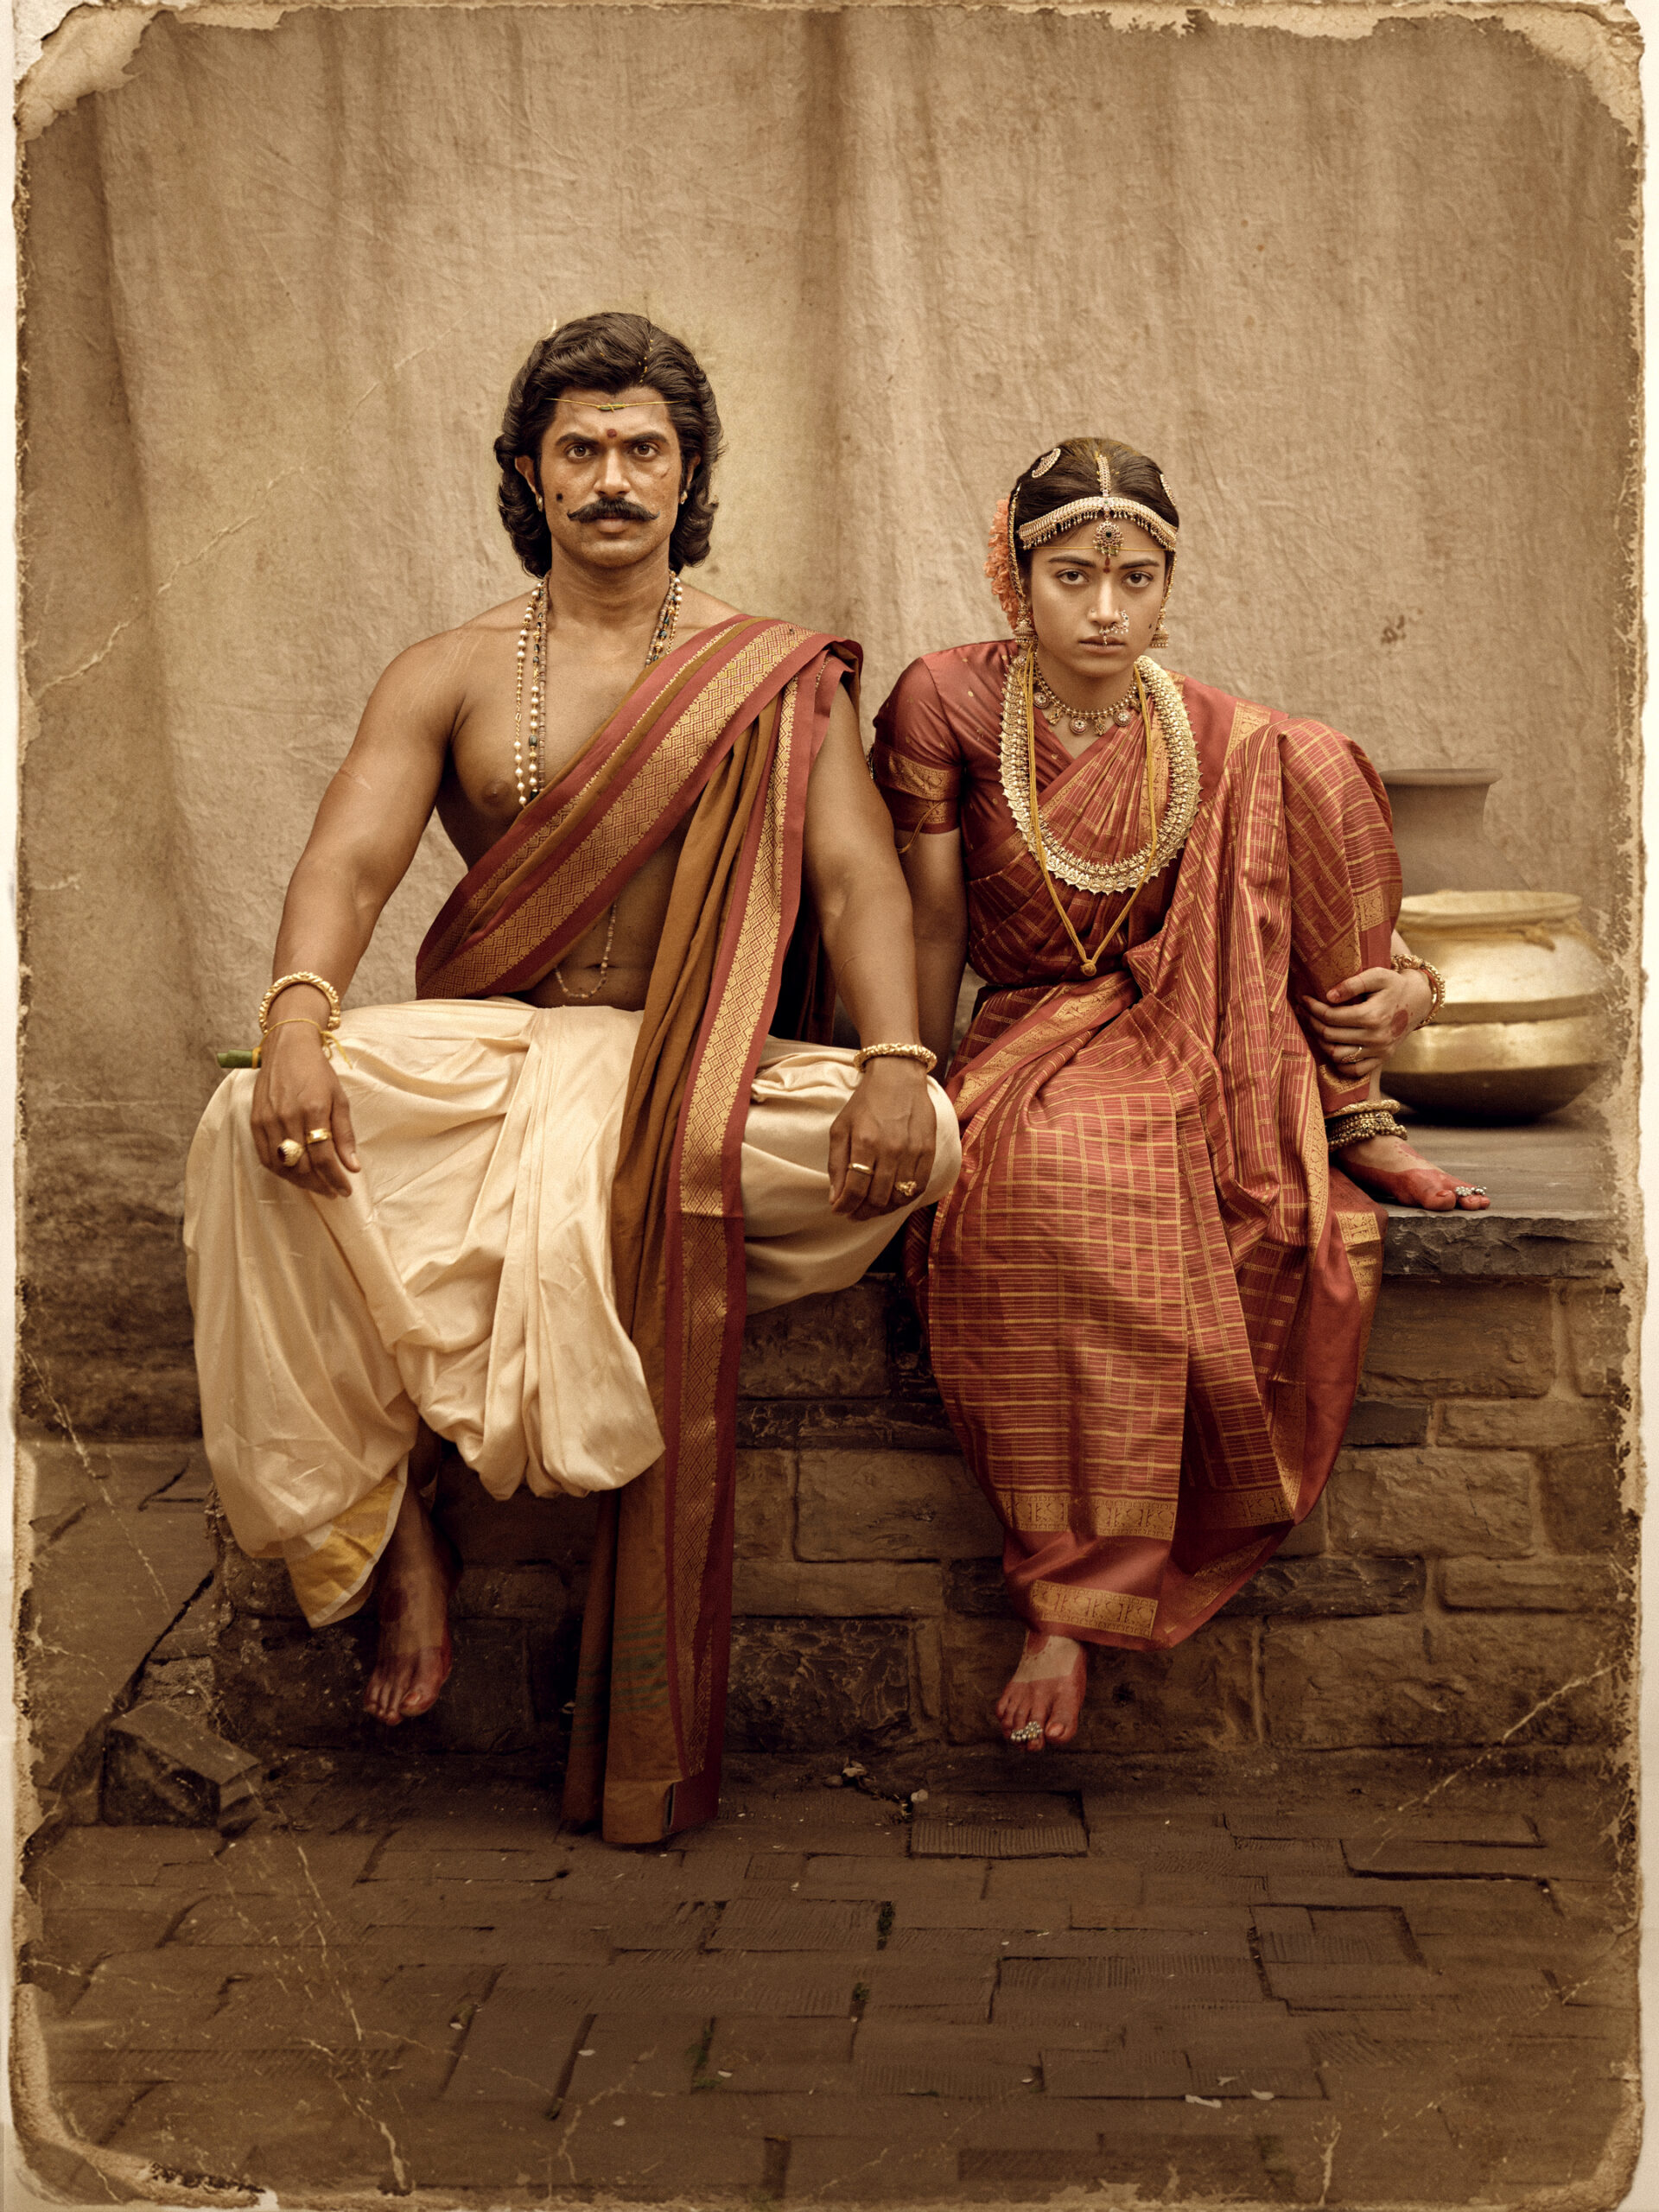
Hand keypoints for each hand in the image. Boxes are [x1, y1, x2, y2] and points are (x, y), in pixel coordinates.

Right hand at [251, 1023, 359, 1197]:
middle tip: (332, 1191)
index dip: (336, 1179)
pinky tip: (293, 1174)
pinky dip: (280, 1171)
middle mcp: (288, 1117)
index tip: (346, 1190)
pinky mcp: (255, 1121)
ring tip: (316, 1185)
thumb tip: (352, 1166)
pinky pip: (265, 1156)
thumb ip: (345, 1134)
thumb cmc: (317, 1072)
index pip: (324, 1158)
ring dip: (300, 1182)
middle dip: (319, 1184)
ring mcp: (268, 1120)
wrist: (287, 1047)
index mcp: (313, 1111)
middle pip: (302, 1166)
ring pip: (282, 1166)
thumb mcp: (339, 1099)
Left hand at [827, 1060, 936, 1220]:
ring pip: (899, 1198)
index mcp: (865, 1143)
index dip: (845, 1207)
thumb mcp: (841, 1127)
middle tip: (853, 1214)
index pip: (855, 1190)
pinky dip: (904, 1200)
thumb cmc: (865, 1102)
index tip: (839, 1210)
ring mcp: (913, 1151)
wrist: (898, 1076)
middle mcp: (891, 1149)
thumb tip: (835, 1198)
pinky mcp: (929, 1150)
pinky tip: (892, 1199)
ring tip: (871, 1208)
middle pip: (877, 1198)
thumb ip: (836, 1164)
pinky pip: (918, 1187)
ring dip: (882, 1210)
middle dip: (862, 1213)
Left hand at [1301, 964, 1430, 1082]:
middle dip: (1312, 1022)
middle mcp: (1376, 1037)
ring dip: (1320, 1042)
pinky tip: (1331, 1047)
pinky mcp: (1381, 1059)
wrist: (1418, 1000)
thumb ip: (1353, 983)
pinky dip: (1338, 1063)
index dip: (1313, 1008)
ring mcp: (1379, 1051)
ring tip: (1315, 1028)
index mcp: (1373, 1016)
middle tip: (1305, 1012)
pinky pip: (1353, 1071)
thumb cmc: (1394, 985)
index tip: (1305, 999)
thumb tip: (1329, 996)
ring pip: (1337, 1055)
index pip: (1330, 1016)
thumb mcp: (1377, 975)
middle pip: (1330, 1035)